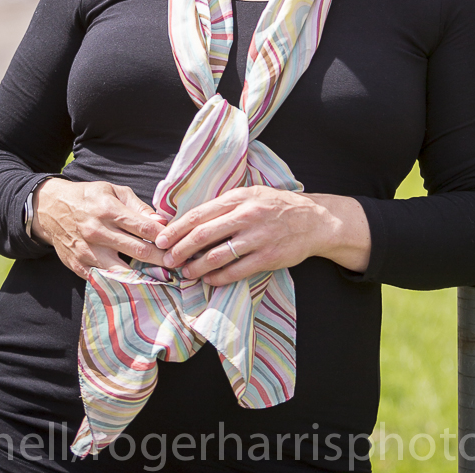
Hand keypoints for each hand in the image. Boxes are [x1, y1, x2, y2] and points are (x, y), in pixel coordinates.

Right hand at [32, 179, 166, 280]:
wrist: (51, 210)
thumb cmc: (89, 198)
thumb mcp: (113, 191)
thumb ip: (138, 207)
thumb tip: (160, 223)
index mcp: (109, 210)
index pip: (143, 228)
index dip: (164, 238)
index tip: (178, 244)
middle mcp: (98, 232)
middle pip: (137, 251)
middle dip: (161, 259)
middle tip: (178, 264)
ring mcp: (87, 252)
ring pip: (122, 270)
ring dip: (143, 276)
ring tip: (162, 279)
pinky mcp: (79, 267)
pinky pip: (104, 280)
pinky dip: (121, 284)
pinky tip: (138, 287)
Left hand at [154, 187, 370, 285]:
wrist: (313, 219)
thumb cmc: (275, 206)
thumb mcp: (250, 195)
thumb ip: (224, 206)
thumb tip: (190, 220)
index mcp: (239, 197)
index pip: (200, 213)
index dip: (177, 228)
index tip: (161, 240)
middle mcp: (247, 215)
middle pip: (204, 234)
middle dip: (181, 249)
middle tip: (168, 260)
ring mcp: (258, 237)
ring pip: (218, 255)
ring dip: (197, 266)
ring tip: (186, 273)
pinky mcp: (268, 257)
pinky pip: (237, 271)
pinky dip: (218, 277)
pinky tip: (209, 280)